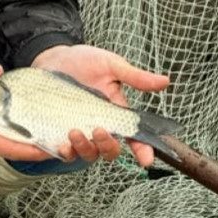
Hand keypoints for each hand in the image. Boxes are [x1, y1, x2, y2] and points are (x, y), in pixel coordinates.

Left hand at [30, 44, 169, 165]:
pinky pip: (64, 152)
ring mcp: (79, 132)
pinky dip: (64, 152)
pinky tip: (60, 143)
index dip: (142, 150)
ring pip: (88, 154)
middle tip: (98, 130)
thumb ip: (136, 77)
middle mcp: (99, 127)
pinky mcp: (57, 133)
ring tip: (74, 131)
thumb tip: (165, 81)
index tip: (146, 159)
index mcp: (115, 113)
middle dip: (107, 146)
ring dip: (84, 148)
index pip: (133, 136)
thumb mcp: (112, 65)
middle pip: (110, 150)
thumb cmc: (83, 61)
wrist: (53, 57)